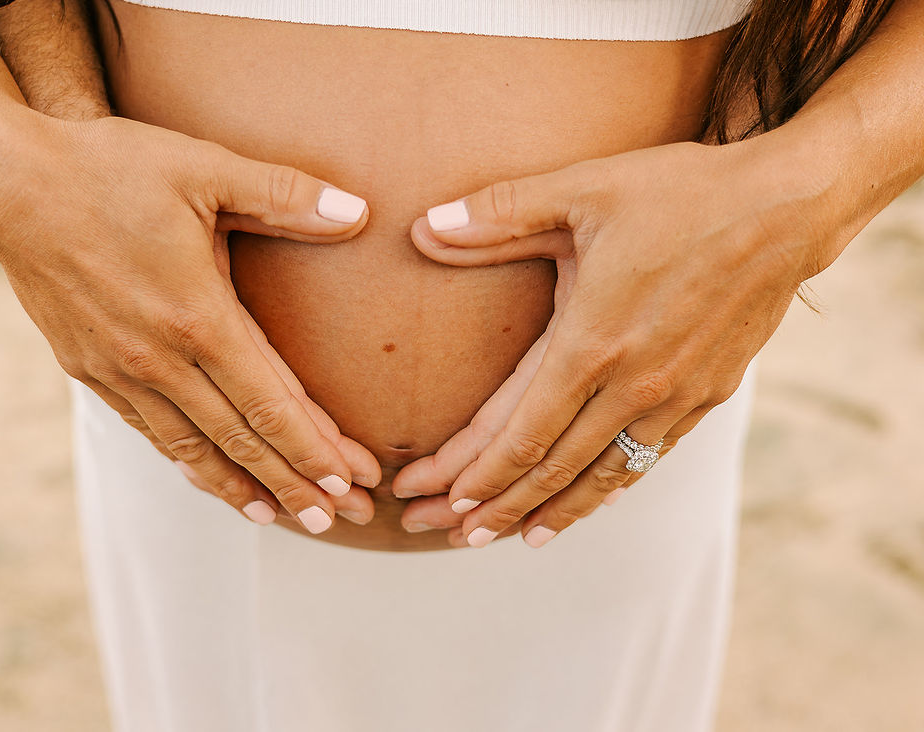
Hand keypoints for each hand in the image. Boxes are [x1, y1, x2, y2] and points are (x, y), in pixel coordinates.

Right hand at [0, 113, 380, 532]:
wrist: (9, 184)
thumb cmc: (110, 170)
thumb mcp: (204, 169)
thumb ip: (285, 195)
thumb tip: (360, 212)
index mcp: (197, 316)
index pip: (271, 403)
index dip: (317, 447)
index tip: (352, 480)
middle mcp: (158, 358)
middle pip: (242, 440)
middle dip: (296, 484)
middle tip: (339, 519)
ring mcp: (120, 371)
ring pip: (193, 449)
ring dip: (243, 488)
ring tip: (282, 519)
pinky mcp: (90, 371)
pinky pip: (151, 432)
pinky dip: (189, 463)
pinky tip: (212, 480)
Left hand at [393, 140, 822, 547]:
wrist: (786, 210)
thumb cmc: (681, 195)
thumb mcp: (581, 190)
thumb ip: (498, 214)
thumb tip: (424, 227)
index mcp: (592, 343)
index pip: (516, 434)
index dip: (468, 472)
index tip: (429, 496)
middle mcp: (632, 386)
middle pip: (549, 471)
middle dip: (492, 507)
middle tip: (449, 535)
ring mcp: (673, 399)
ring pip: (599, 479)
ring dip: (550, 513)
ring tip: (512, 538)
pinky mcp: (705, 398)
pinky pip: (644, 460)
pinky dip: (606, 490)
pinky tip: (586, 503)